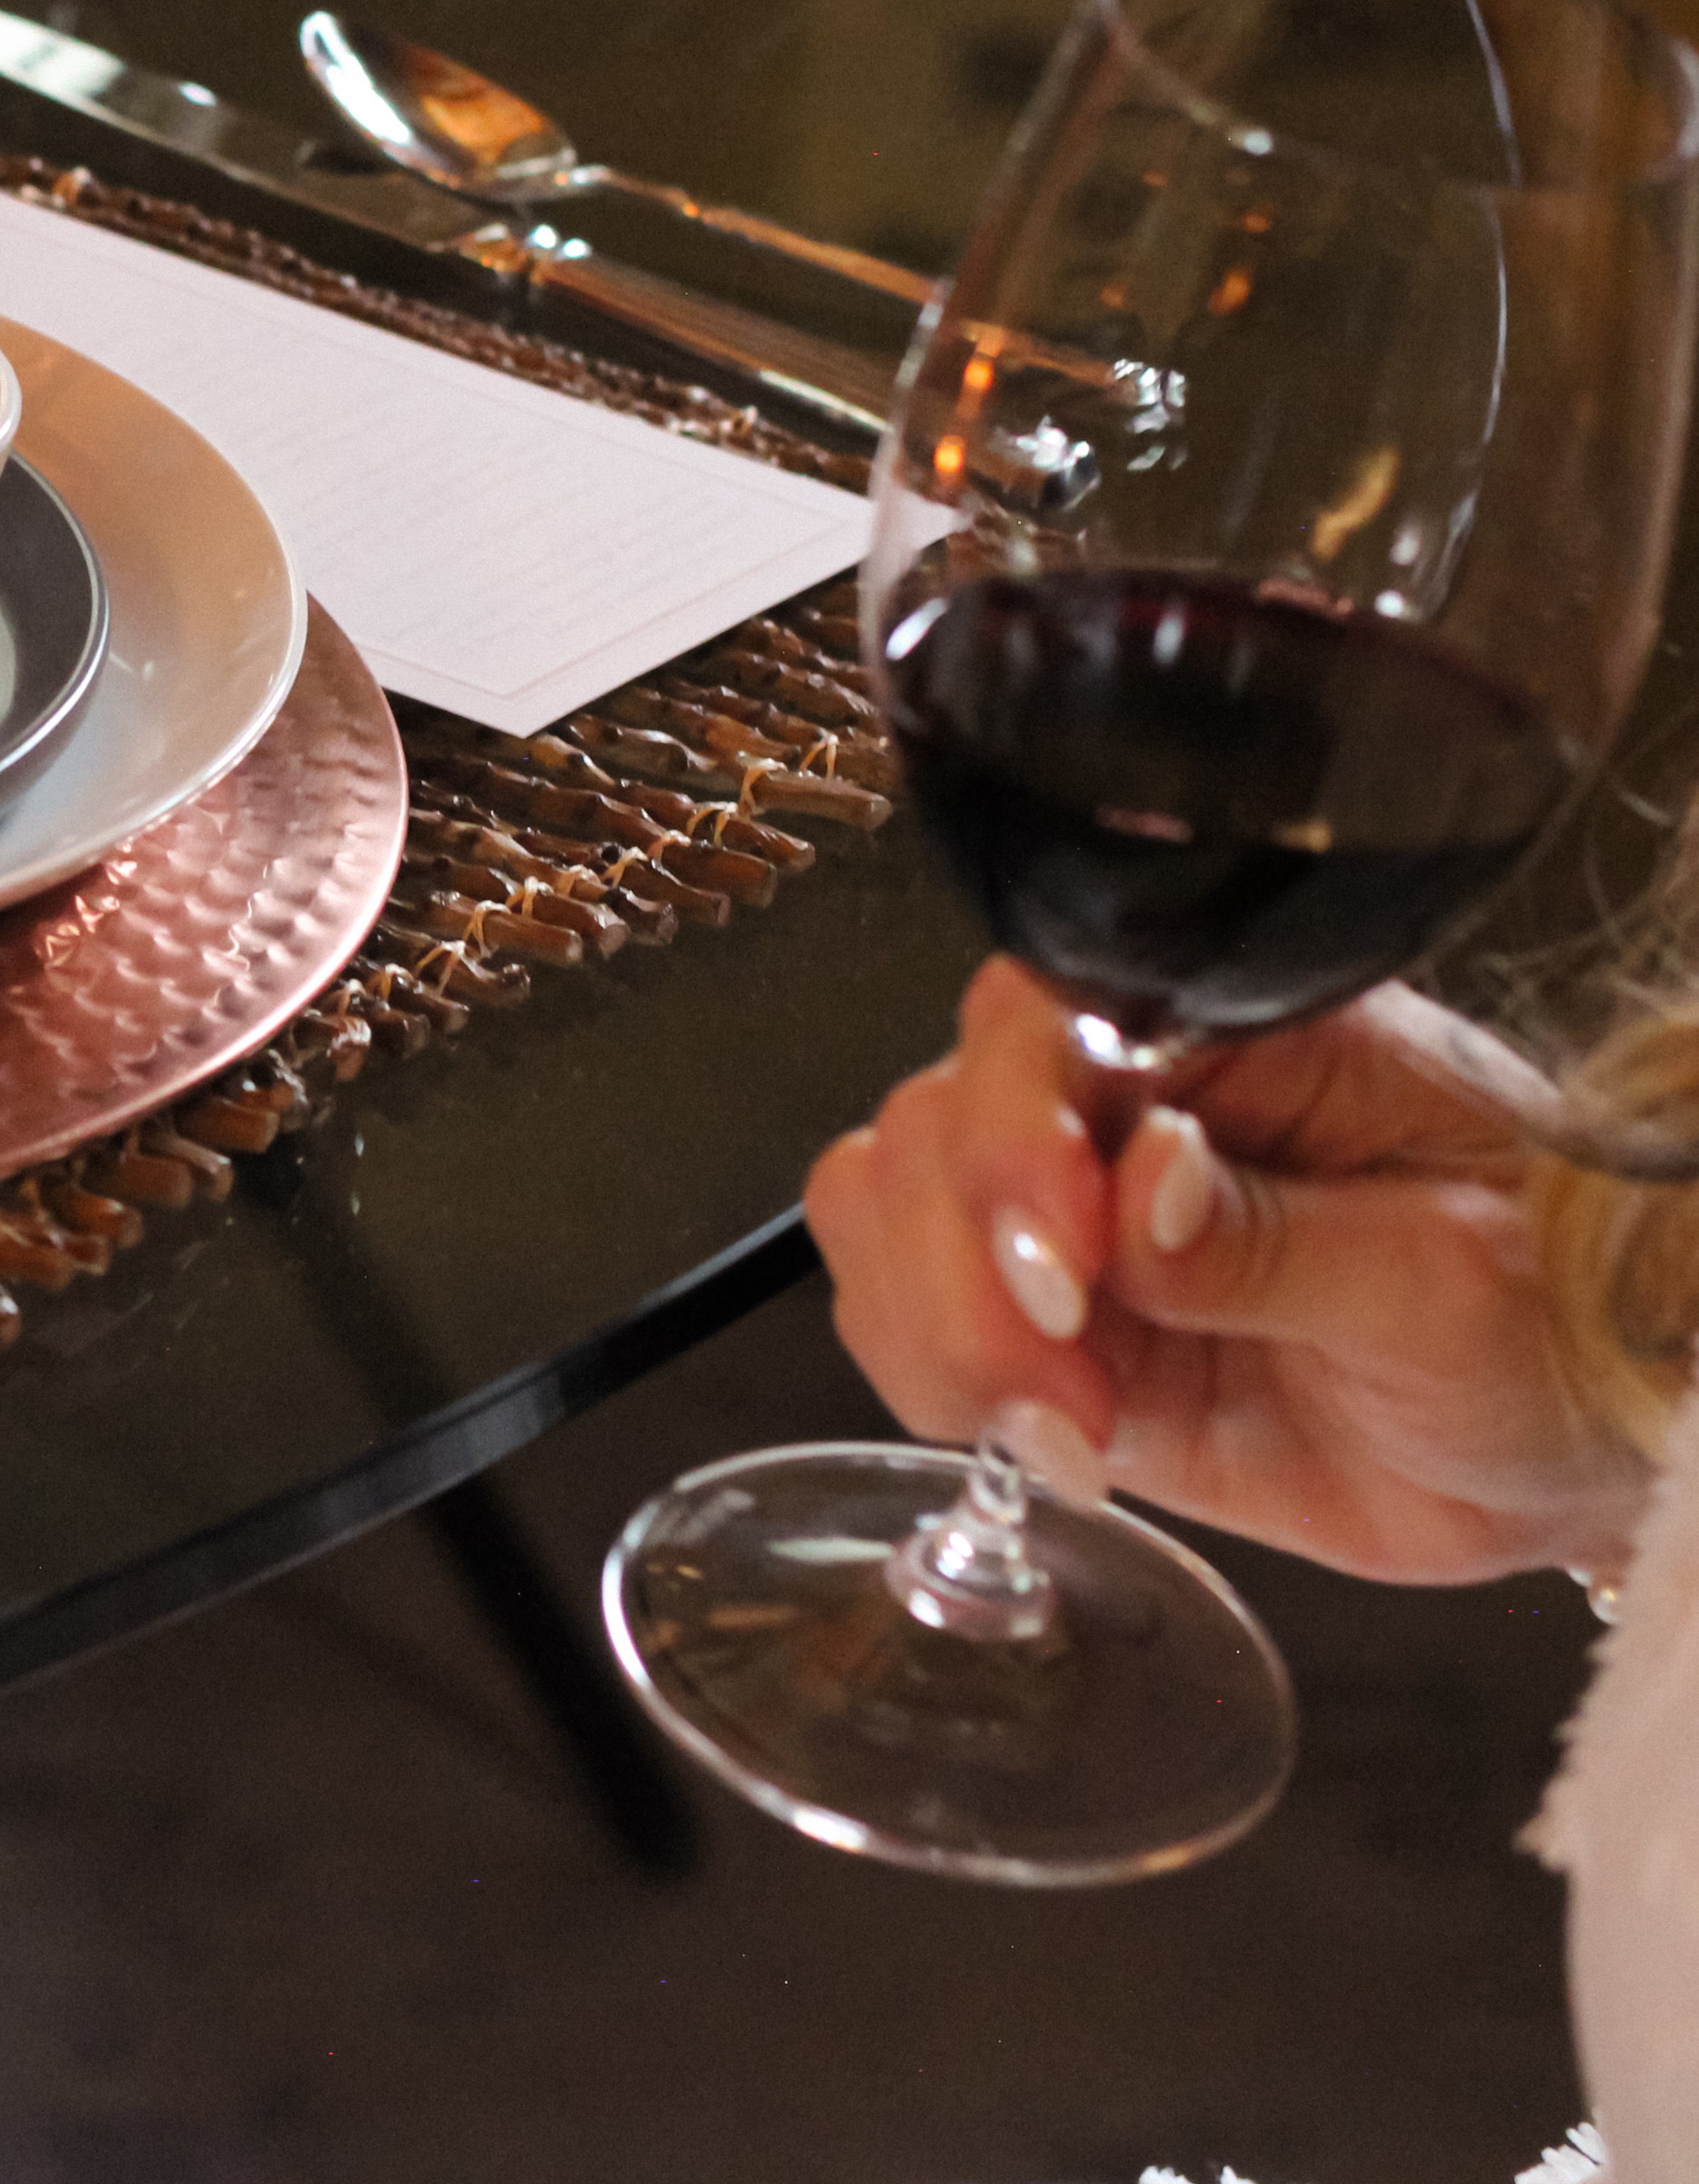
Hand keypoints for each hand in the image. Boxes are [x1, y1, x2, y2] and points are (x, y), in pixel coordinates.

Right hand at [805, 958, 1648, 1585]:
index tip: (1063, 1256)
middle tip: (1069, 1387)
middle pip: (931, 1121)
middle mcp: (1126, 1104)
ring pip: (885, 1214)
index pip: (1041, 1015)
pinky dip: (941, 1385)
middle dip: (967, 1268)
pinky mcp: (1046, 1327)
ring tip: (1070, 1428)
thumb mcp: (1450, 1278)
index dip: (1010, 1124)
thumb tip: (1139, 1192)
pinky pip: (906, 1322)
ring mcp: (1070, 1216)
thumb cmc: (1558, 1317)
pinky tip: (1058, 1443)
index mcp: (1231, 1036)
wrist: (1579, 1450)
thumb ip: (1280, 1238)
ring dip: (942, 1332)